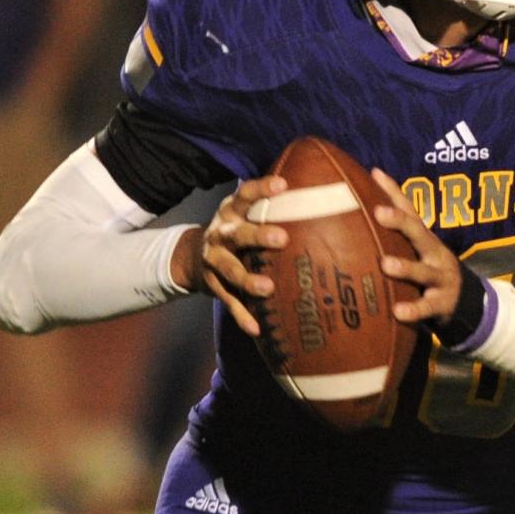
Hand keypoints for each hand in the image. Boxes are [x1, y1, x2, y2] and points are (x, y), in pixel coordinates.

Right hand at [178, 175, 290, 336]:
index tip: (283, 185)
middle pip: (237, 233)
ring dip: (248, 279)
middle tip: (282, 238)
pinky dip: (242, 316)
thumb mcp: (244, 213)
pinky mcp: (213, 285)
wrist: (192, 257)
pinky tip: (257, 329)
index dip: (262, 188)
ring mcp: (214, 260)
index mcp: (231, 210)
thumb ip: (272, 207)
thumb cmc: (237, 230)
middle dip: (257, 236)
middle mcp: (220, 233)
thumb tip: (322, 195)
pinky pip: (229, 301)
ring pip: (230, 270)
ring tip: (268, 288)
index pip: (245, 194)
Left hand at [372, 168, 462, 326]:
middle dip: (400, 222)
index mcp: (424, 237)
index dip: (393, 192)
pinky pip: (426, 306)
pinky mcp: (441, 303)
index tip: (375, 175)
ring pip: (422, 271)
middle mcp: (433, 252)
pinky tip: (397, 312)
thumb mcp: (418, 245)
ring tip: (386, 265)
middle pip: (418, 233)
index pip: (409, 209)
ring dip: (405, 267)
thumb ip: (398, 218)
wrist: (466, 300)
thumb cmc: (429, 265)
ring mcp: (439, 277)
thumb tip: (372, 175)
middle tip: (379, 213)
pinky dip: (413, 309)